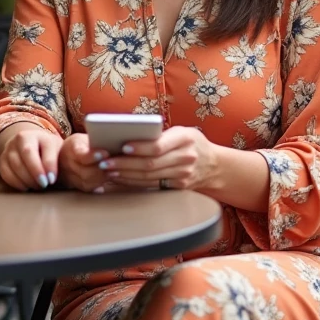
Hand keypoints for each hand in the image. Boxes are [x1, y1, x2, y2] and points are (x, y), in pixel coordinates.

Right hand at [0, 125, 62, 191]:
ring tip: (38, 186)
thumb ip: (55, 161)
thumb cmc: (48, 151)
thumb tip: (50, 178)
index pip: (41, 149)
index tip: (52, 180)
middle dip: (35, 173)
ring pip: (15, 166)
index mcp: (34, 134)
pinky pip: (6, 174)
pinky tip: (27, 187)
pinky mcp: (2, 161)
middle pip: (26, 154)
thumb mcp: (56, 151)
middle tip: (44, 185)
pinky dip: (17, 183)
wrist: (34, 148)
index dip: (45, 166)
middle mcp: (19, 138)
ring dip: (27, 180)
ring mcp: (8, 149)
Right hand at [56, 133, 114, 193]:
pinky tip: (108, 180)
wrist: (67, 152)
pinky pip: (87, 188)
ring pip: (86, 182)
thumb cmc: (83, 143)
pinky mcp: (73, 185)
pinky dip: (99, 185)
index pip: (80, 154)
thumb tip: (114, 140)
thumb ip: (97, 141)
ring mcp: (68, 176)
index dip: (93, 156)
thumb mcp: (87, 137)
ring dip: (102, 179)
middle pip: (84, 172)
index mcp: (71, 148)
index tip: (106, 153)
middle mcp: (67, 163)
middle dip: (101, 170)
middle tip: (116, 166)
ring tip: (115, 173)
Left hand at [96, 127, 218, 190]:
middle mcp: (185, 158)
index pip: (158, 146)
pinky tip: (120, 179)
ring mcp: (183, 176)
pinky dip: (134, 183)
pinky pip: (151, 186)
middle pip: (150, 164)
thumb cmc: (190, 142)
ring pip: (148, 177)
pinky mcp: (178, 188)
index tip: (122, 147)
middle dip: (125, 164)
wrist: (214, 165)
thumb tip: (128, 135)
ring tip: (108, 170)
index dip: (139, 148)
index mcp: (185, 139)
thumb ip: (160, 135)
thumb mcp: (181, 132)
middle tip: (106, 162)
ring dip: (125, 175)